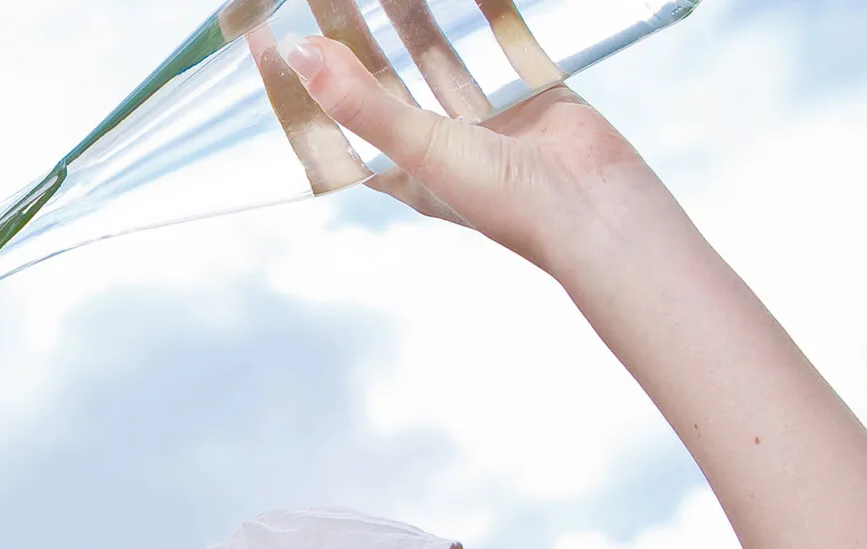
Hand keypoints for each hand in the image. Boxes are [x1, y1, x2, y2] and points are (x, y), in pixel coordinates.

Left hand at [284, 34, 684, 276]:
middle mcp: (436, 146)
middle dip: (351, 36)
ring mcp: (485, 119)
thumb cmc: (505, 200)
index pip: (332, 120)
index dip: (299, 83)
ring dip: (409, 16)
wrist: (599, 210)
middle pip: (380, 79)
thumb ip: (361, 100)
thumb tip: (300, 54)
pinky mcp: (531, 95)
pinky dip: (483, 9)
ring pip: (436, 55)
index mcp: (399, 172)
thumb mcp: (420, 148)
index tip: (268, 38)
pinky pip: (500, 40)